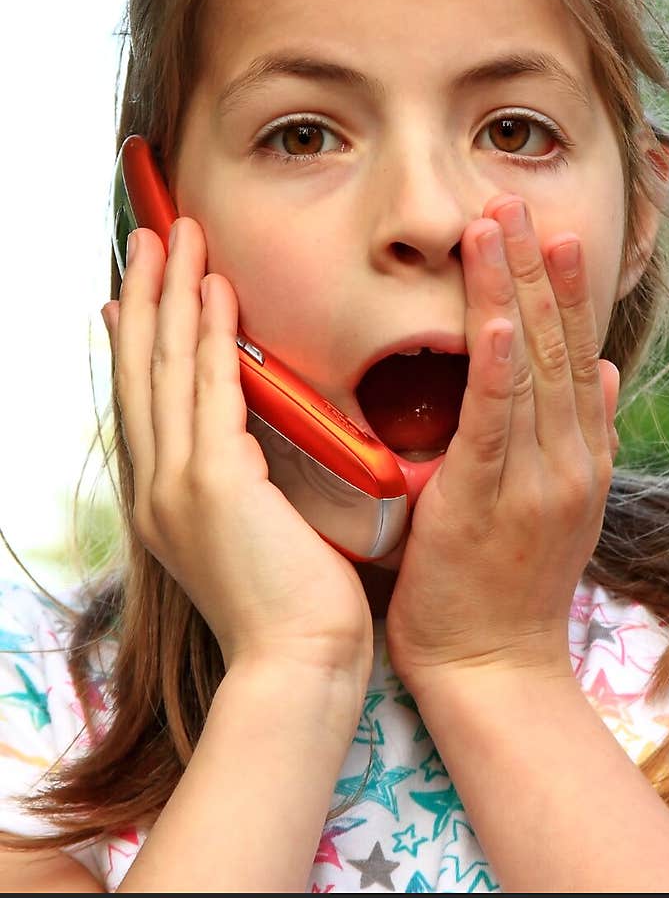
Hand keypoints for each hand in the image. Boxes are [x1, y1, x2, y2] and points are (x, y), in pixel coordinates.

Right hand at [103, 218, 372, 684]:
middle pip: (142, 368)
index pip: (145, 399)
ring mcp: (178, 482)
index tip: (139, 289)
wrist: (299, 664)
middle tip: (149, 234)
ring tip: (176, 233)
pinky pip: (209, 387)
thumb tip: (253, 437)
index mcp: (165, 500)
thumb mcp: (257, 531)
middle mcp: (157, 486)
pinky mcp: (214, 480)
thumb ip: (247, 479)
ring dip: (173, 292)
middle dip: (148, 294)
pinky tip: (215, 289)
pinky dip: (208, 334)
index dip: (140, 337)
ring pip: (166, 365)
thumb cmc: (294, 606)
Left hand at [385, 195, 618, 689]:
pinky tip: (493, 319)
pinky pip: (495, 423)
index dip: (562, 287)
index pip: (576, 351)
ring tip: (499, 226)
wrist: (494, 667)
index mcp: (580, 452)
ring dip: (513, 291)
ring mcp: (535, 478)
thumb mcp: (558, 502)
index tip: (547, 227)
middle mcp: (568, 456)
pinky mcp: (489, 501)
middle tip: (514, 198)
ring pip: (530, 367)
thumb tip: (603, 371)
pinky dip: (498, 367)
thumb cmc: (508, 584)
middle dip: (535, 267)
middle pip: (557, 343)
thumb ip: (581, 433)